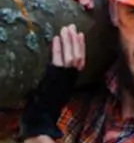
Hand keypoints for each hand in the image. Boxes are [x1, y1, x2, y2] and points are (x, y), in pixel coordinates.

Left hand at [19, 25, 85, 142]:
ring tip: (65, 29)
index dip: (81, 47)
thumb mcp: (56, 89)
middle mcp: (71, 77)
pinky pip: (57, 60)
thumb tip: (59, 67)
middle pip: (77, 55)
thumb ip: (59, 78)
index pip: (80, 59)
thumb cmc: (48, 105)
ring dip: (68, 41)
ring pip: (70, 56)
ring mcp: (64, 77)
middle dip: (75, 40)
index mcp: (72, 79)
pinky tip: (55, 39)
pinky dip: (57, 49)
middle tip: (72, 26)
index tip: (80, 35)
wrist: (43, 115)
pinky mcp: (56, 77)